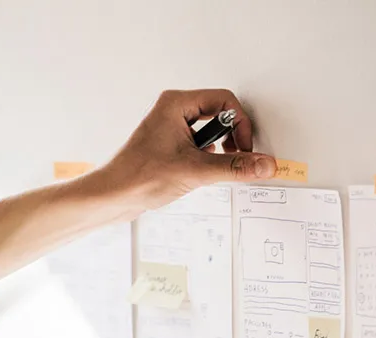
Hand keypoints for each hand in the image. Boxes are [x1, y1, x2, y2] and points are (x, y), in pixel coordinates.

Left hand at [96, 89, 276, 211]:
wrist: (112, 197)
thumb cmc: (137, 177)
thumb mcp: (195, 171)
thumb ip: (234, 167)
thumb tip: (263, 164)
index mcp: (175, 104)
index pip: (224, 101)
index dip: (240, 124)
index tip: (244, 148)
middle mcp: (172, 111)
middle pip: (219, 115)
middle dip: (231, 138)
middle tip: (235, 157)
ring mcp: (170, 129)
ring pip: (209, 132)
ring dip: (218, 151)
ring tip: (211, 168)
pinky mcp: (169, 146)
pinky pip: (199, 145)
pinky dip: (206, 159)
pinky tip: (199, 174)